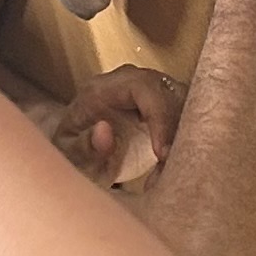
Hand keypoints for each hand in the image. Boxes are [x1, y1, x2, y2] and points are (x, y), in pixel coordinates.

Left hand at [51, 65, 184, 186]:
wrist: (79, 161)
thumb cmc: (73, 157)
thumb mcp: (71, 158)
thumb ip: (83, 146)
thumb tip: (104, 129)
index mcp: (100, 90)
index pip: (141, 86)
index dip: (158, 115)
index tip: (161, 153)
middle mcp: (126, 83)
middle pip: (168, 90)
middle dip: (176, 129)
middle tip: (169, 166)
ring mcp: (146, 92)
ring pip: (182, 102)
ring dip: (183, 138)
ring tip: (165, 171)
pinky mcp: (161, 106)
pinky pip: (185, 116)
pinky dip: (184, 143)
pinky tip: (168, 169)